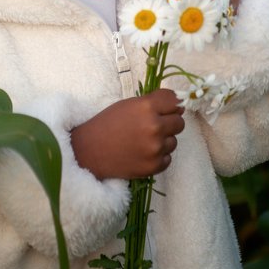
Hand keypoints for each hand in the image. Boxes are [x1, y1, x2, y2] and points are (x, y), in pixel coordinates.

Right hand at [70, 89, 184, 179]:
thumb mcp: (129, 105)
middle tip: (153, 126)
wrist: (89, 151)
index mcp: (147, 107)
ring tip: (143, 141)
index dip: (170, 105)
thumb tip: (179, 106)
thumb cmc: (107, 124)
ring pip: (174, 141)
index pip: (175, 101)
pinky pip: (167, 158)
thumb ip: (154, 103)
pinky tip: (142, 153)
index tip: (164, 109)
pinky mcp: (154, 166)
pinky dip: (158, 156)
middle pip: (179, 122)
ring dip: (163, 141)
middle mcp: (154, 127)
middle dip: (169, 123)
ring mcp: (155, 149)